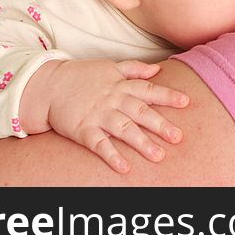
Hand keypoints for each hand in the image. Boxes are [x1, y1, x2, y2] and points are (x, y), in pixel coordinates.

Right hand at [31, 59, 189, 172]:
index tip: (186, 102)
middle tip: (178, 137)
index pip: (148, 90)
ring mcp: (98, 114)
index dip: (167, 96)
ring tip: (158, 156)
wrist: (47, 85)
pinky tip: (125, 167)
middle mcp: (112, 99)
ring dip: (141, 143)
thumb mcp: (109, 67)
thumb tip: (157, 69)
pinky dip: (112, 156)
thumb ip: (134, 69)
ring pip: (123, 129)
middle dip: (160, 125)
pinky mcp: (82, 129)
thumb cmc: (81, 76)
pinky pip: (99, 144)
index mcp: (120, 85)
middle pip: (140, 112)